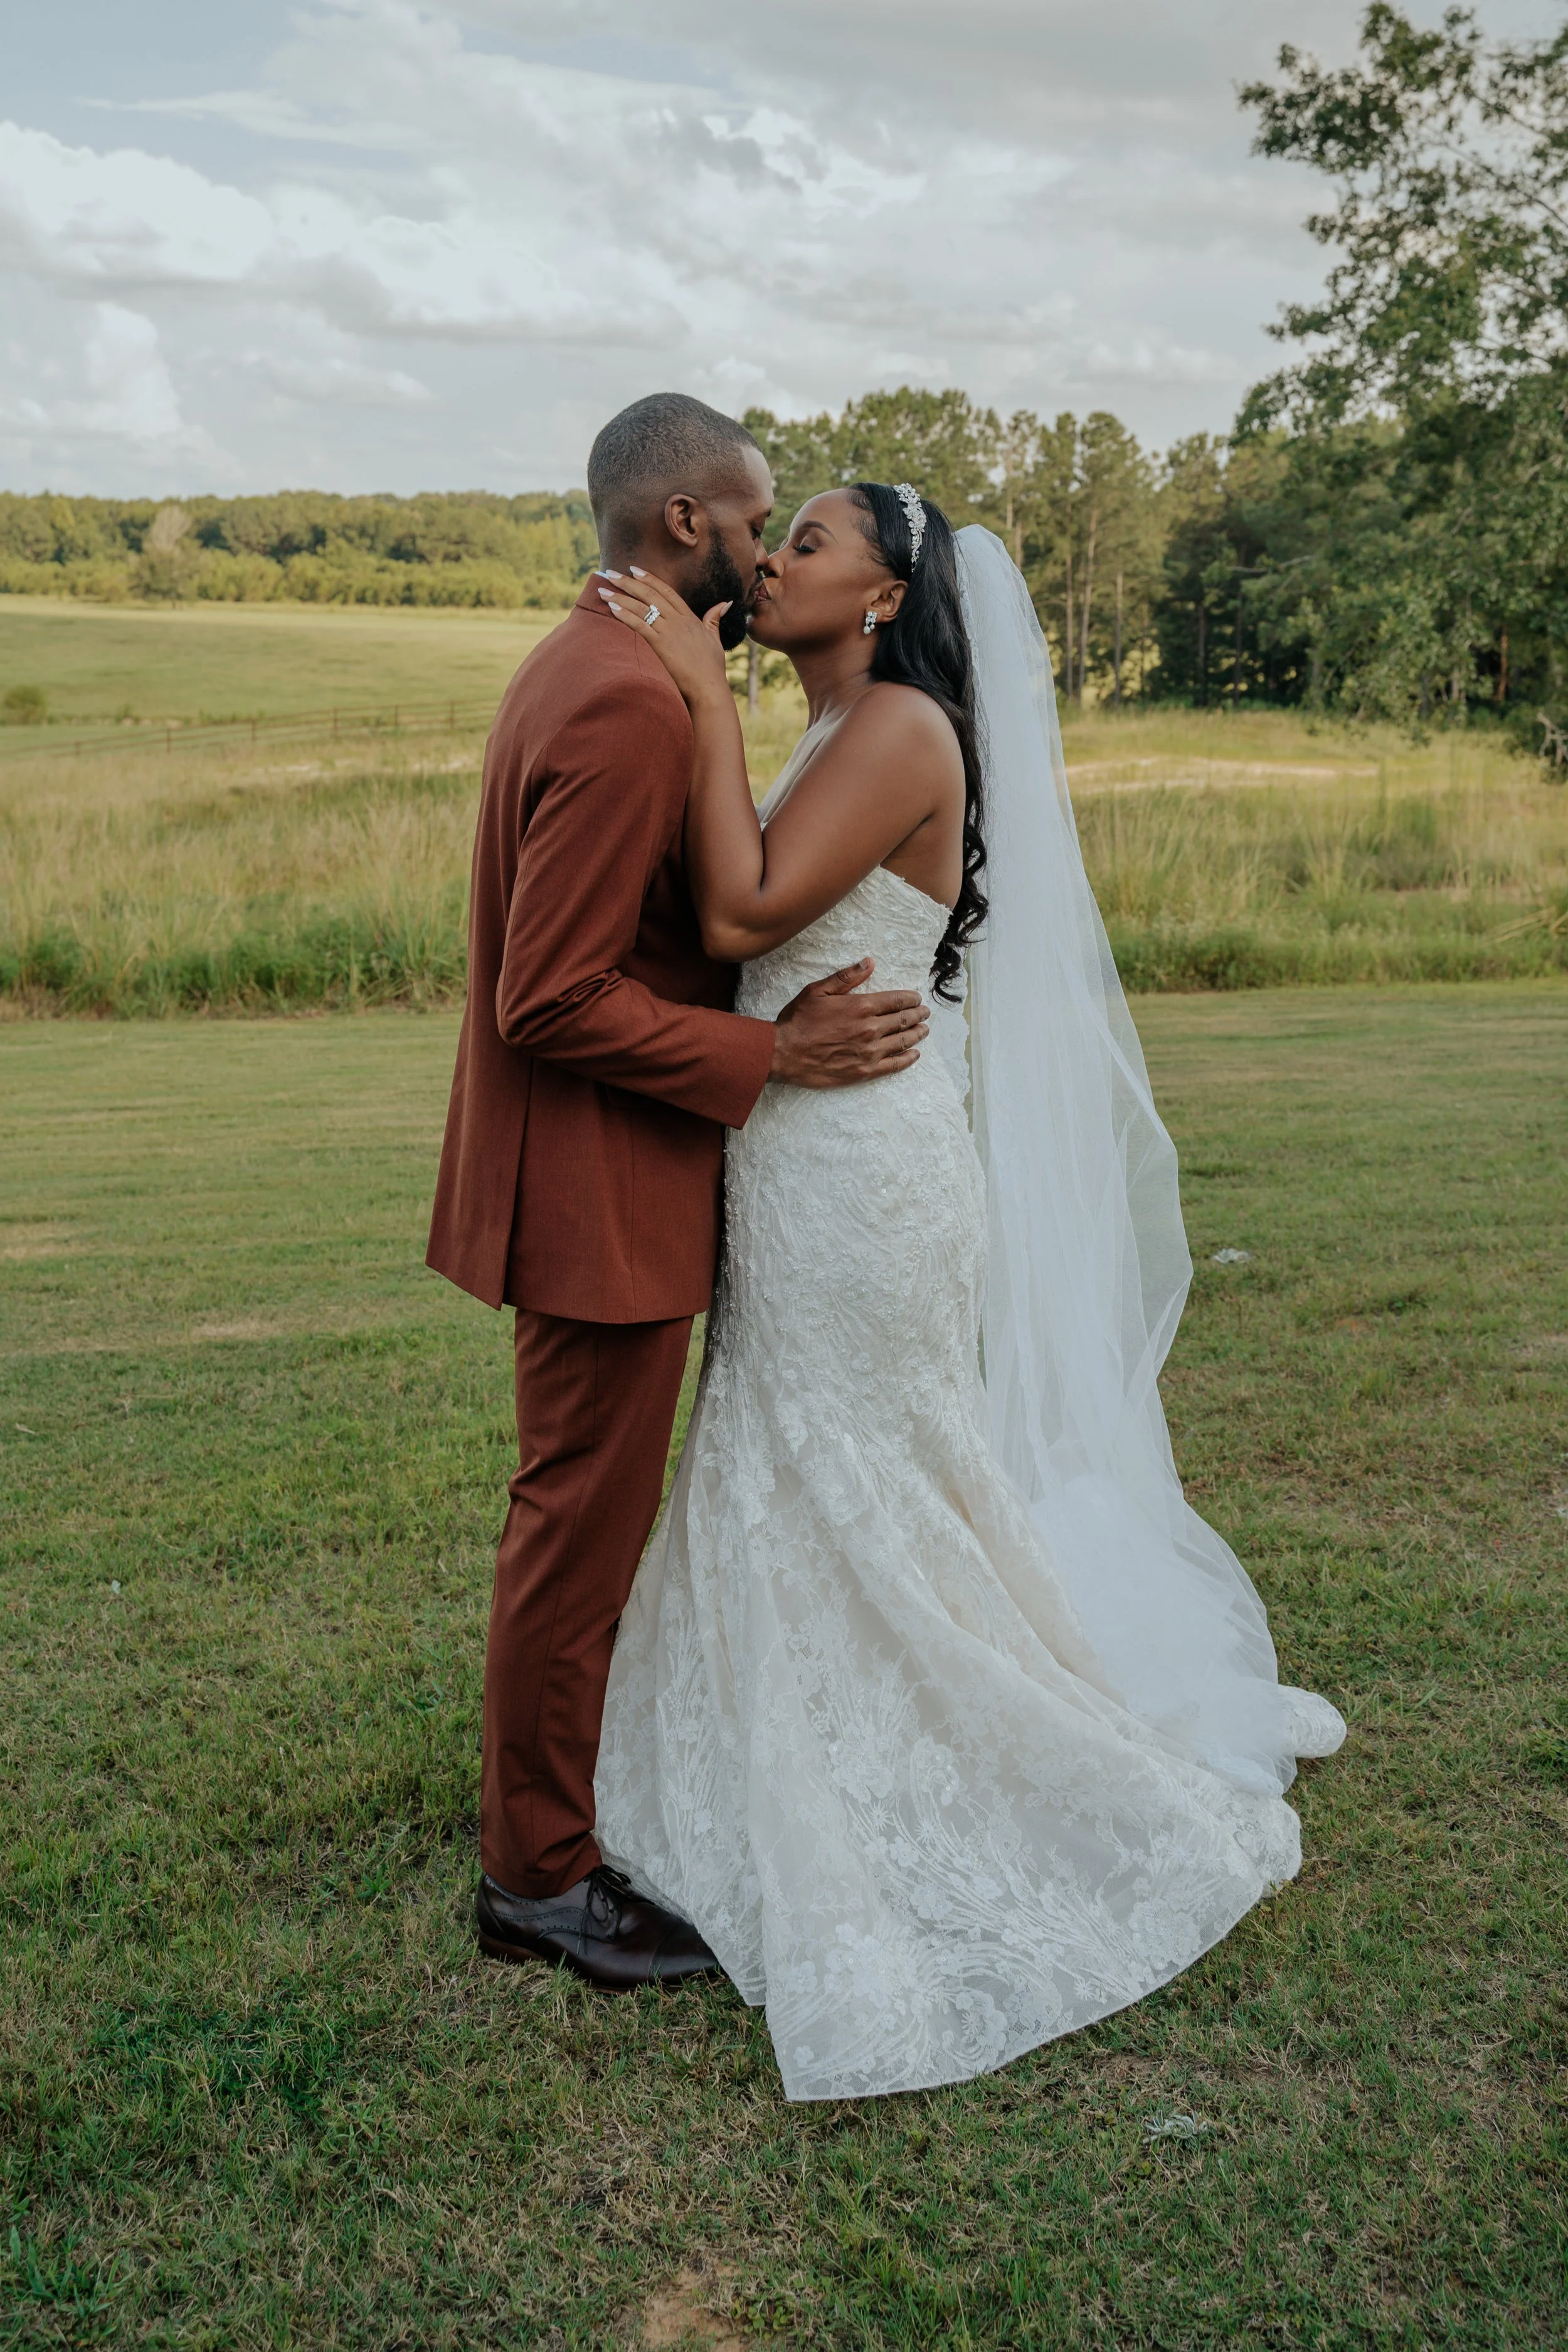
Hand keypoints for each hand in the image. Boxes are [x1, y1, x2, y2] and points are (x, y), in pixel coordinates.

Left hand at [597, 567, 730, 706]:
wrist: (708, 687)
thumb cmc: (711, 667)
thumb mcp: (714, 638)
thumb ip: (714, 619)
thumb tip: (725, 603)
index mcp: (689, 617)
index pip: (666, 591)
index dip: (649, 578)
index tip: (634, 569)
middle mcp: (678, 620)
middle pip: (649, 594)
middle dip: (628, 582)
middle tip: (610, 573)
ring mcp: (669, 631)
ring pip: (641, 607)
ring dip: (620, 597)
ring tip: (603, 590)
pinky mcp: (661, 644)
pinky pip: (640, 624)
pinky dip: (625, 615)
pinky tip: (612, 608)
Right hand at [769, 958, 928, 1088]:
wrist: (783, 1053)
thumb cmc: (798, 1020)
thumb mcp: (818, 990)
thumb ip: (846, 977)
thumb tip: (869, 963)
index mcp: (861, 1006)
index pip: (897, 1000)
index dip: (911, 999)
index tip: (917, 999)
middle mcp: (870, 1029)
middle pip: (904, 1020)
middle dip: (918, 1015)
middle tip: (924, 1013)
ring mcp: (869, 1052)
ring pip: (903, 1041)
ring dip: (917, 1034)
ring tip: (924, 1030)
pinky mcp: (864, 1071)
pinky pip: (894, 1065)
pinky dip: (908, 1059)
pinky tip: (915, 1054)